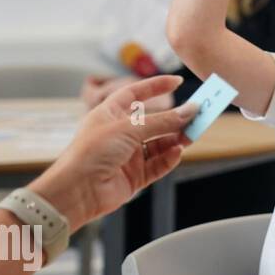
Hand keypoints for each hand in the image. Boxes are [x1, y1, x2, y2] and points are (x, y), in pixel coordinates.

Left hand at [30, 75, 195, 230]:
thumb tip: (190, 110)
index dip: (155, 86)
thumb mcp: (129, 128)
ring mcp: (127, 155)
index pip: (135, 94)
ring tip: (191, 136)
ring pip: (159, 143)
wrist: (76, 191)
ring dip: (176, 139)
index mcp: (110, 115)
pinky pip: (158, 164)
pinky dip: (169, 158)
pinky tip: (177, 152)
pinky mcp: (134, 175)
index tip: (177, 82)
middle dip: (174, 119)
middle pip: (154, 121)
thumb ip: (162, 121)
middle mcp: (119, 133)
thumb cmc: (91, 152)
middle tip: (197, 115)